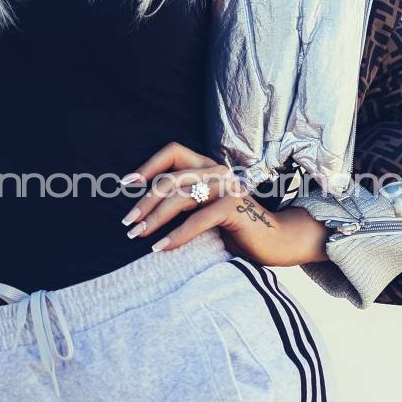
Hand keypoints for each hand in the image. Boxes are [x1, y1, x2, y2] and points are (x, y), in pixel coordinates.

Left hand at [120, 142, 329, 268]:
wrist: (275, 242)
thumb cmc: (236, 229)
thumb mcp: (204, 210)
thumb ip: (184, 202)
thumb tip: (144, 209)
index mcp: (208, 167)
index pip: (173, 152)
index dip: (148, 165)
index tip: (126, 183)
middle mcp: (217, 171)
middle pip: (170, 179)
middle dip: (145, 202)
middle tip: (128, 223)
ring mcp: (227, 186)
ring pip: (180, 198)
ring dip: (155, 219)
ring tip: (139, 236)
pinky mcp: (234, 206)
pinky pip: (197, 220)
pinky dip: (177, 235)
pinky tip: (162, 248)